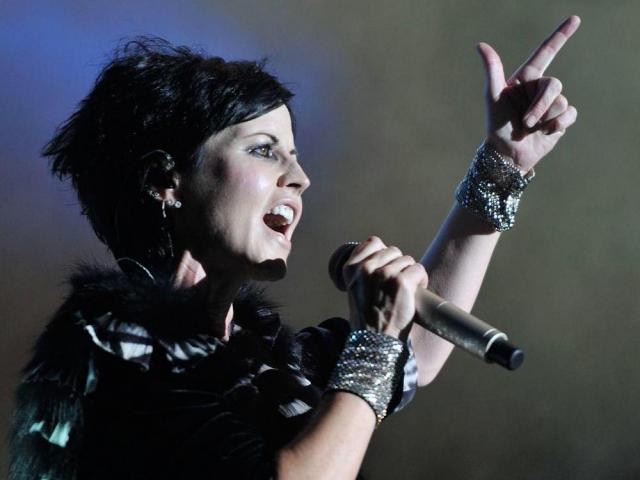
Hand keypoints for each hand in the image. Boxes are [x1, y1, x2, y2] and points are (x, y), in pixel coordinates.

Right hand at [342, 236, 428, 340]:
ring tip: (404, 292)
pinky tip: (413, 293)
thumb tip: (383, 251)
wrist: (375, 342)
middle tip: (395, 286)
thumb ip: (364, 270)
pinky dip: (421, 280)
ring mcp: (384, 274)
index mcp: (351, 269)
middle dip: (398, 266)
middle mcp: (366, 269)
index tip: (384, 270)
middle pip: (393, 251)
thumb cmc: (368, 319)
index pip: (373, 242)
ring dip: (409, 274)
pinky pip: (418, 269)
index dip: (383, 255)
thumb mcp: (355, 290)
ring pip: (407, 260)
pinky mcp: (402, 282)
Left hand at [477, 15, 580, 172]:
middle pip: (554, 84)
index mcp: (525, 79)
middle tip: (525, 122)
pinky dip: (558, 124)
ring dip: (545, 118)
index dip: (560, 36)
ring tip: (530, 128)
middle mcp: (539, 89)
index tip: (575, 19)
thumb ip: (492, 71)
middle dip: (540, 105)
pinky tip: (546, 132)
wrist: (507, 155)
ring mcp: (550, 104)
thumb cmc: (497, 127)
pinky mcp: (560, 119)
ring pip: (561, 101)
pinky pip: (570, 114)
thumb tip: (480, 45)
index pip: (545, 53)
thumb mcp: (493, 98)